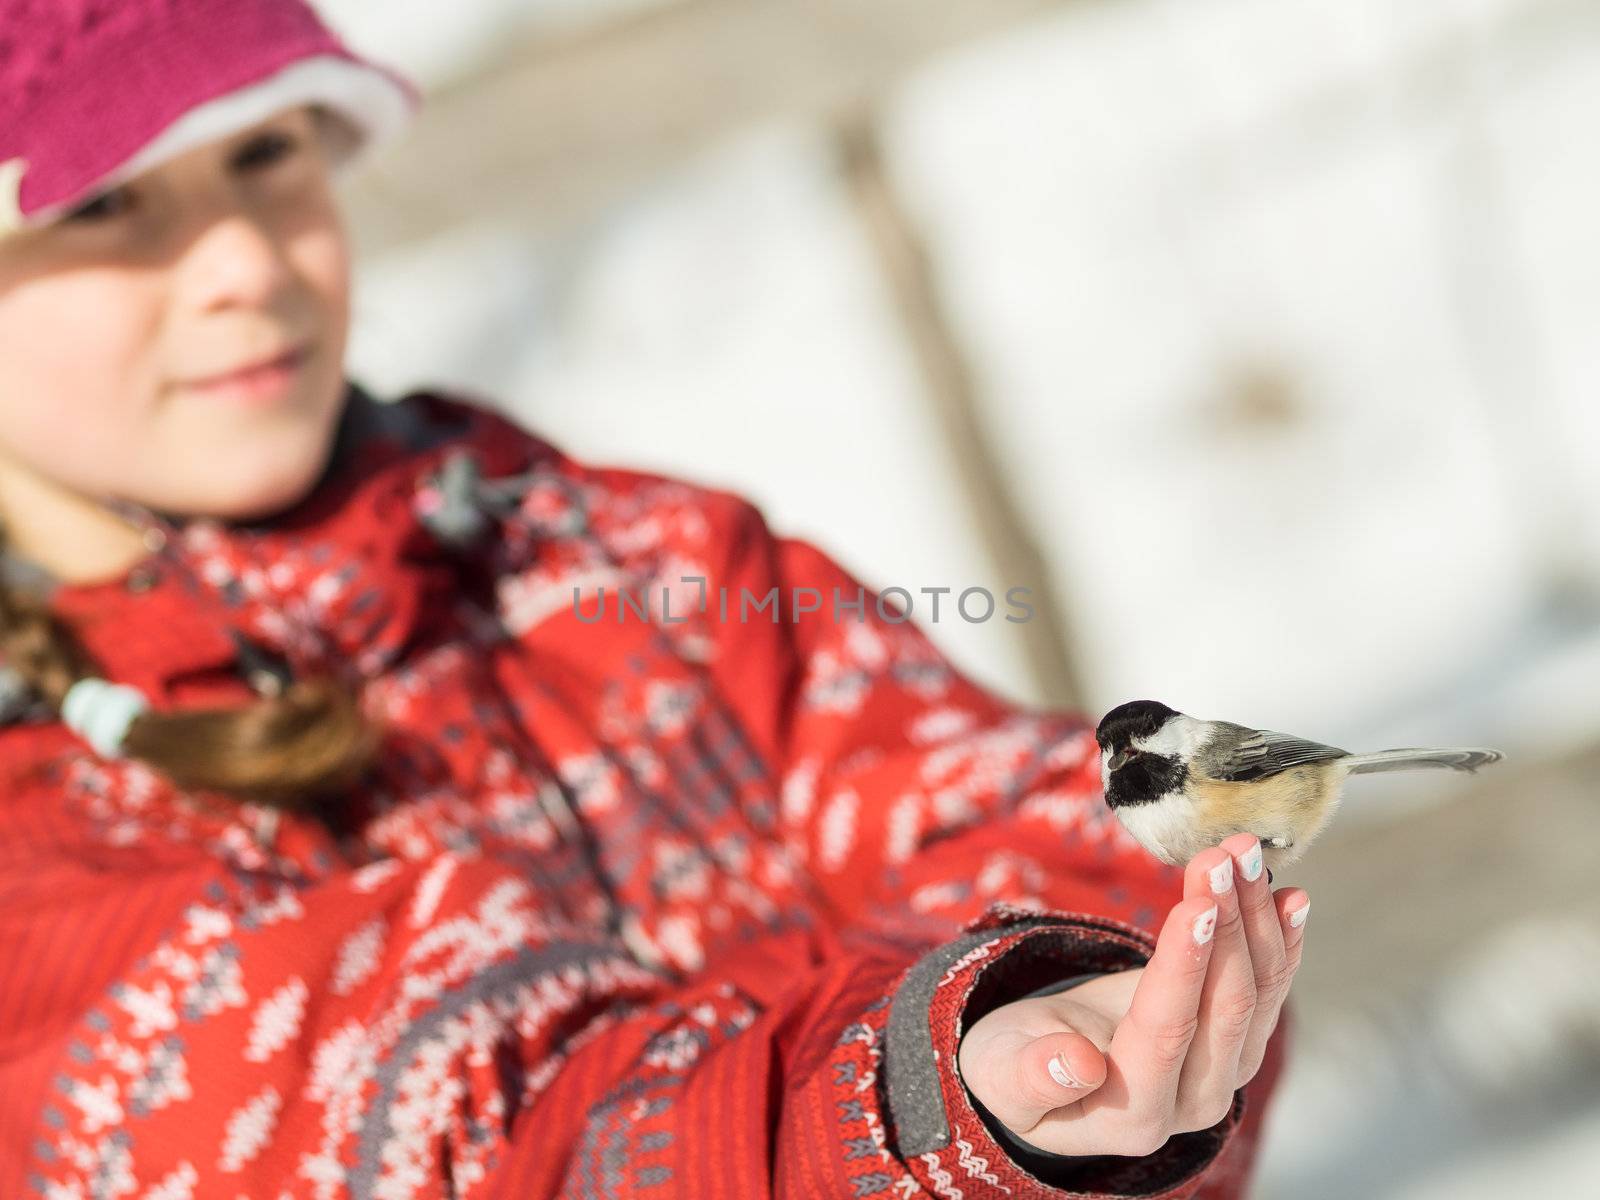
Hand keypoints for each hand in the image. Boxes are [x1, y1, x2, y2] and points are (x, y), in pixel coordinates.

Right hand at [956, 834, 1308, 1157]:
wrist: (1043, 1068)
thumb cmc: (1015, 1063)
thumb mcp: (1001, 1073)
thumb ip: (1032, 1077)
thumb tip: (1077, 1064)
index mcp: (1132, 1116)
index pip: (1167, 1032)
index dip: (1185, 968)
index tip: (1197, 905)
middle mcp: (1192, 1102)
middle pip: (1225, 1006)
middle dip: (1227, 922)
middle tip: (1220, 854)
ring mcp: (1224, 1074)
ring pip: (1258, 992)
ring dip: (1255, 917)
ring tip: (1243, 852)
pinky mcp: (1238, 1044)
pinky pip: (1270, 989)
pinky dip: (1282, 939)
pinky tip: (1290, 896)